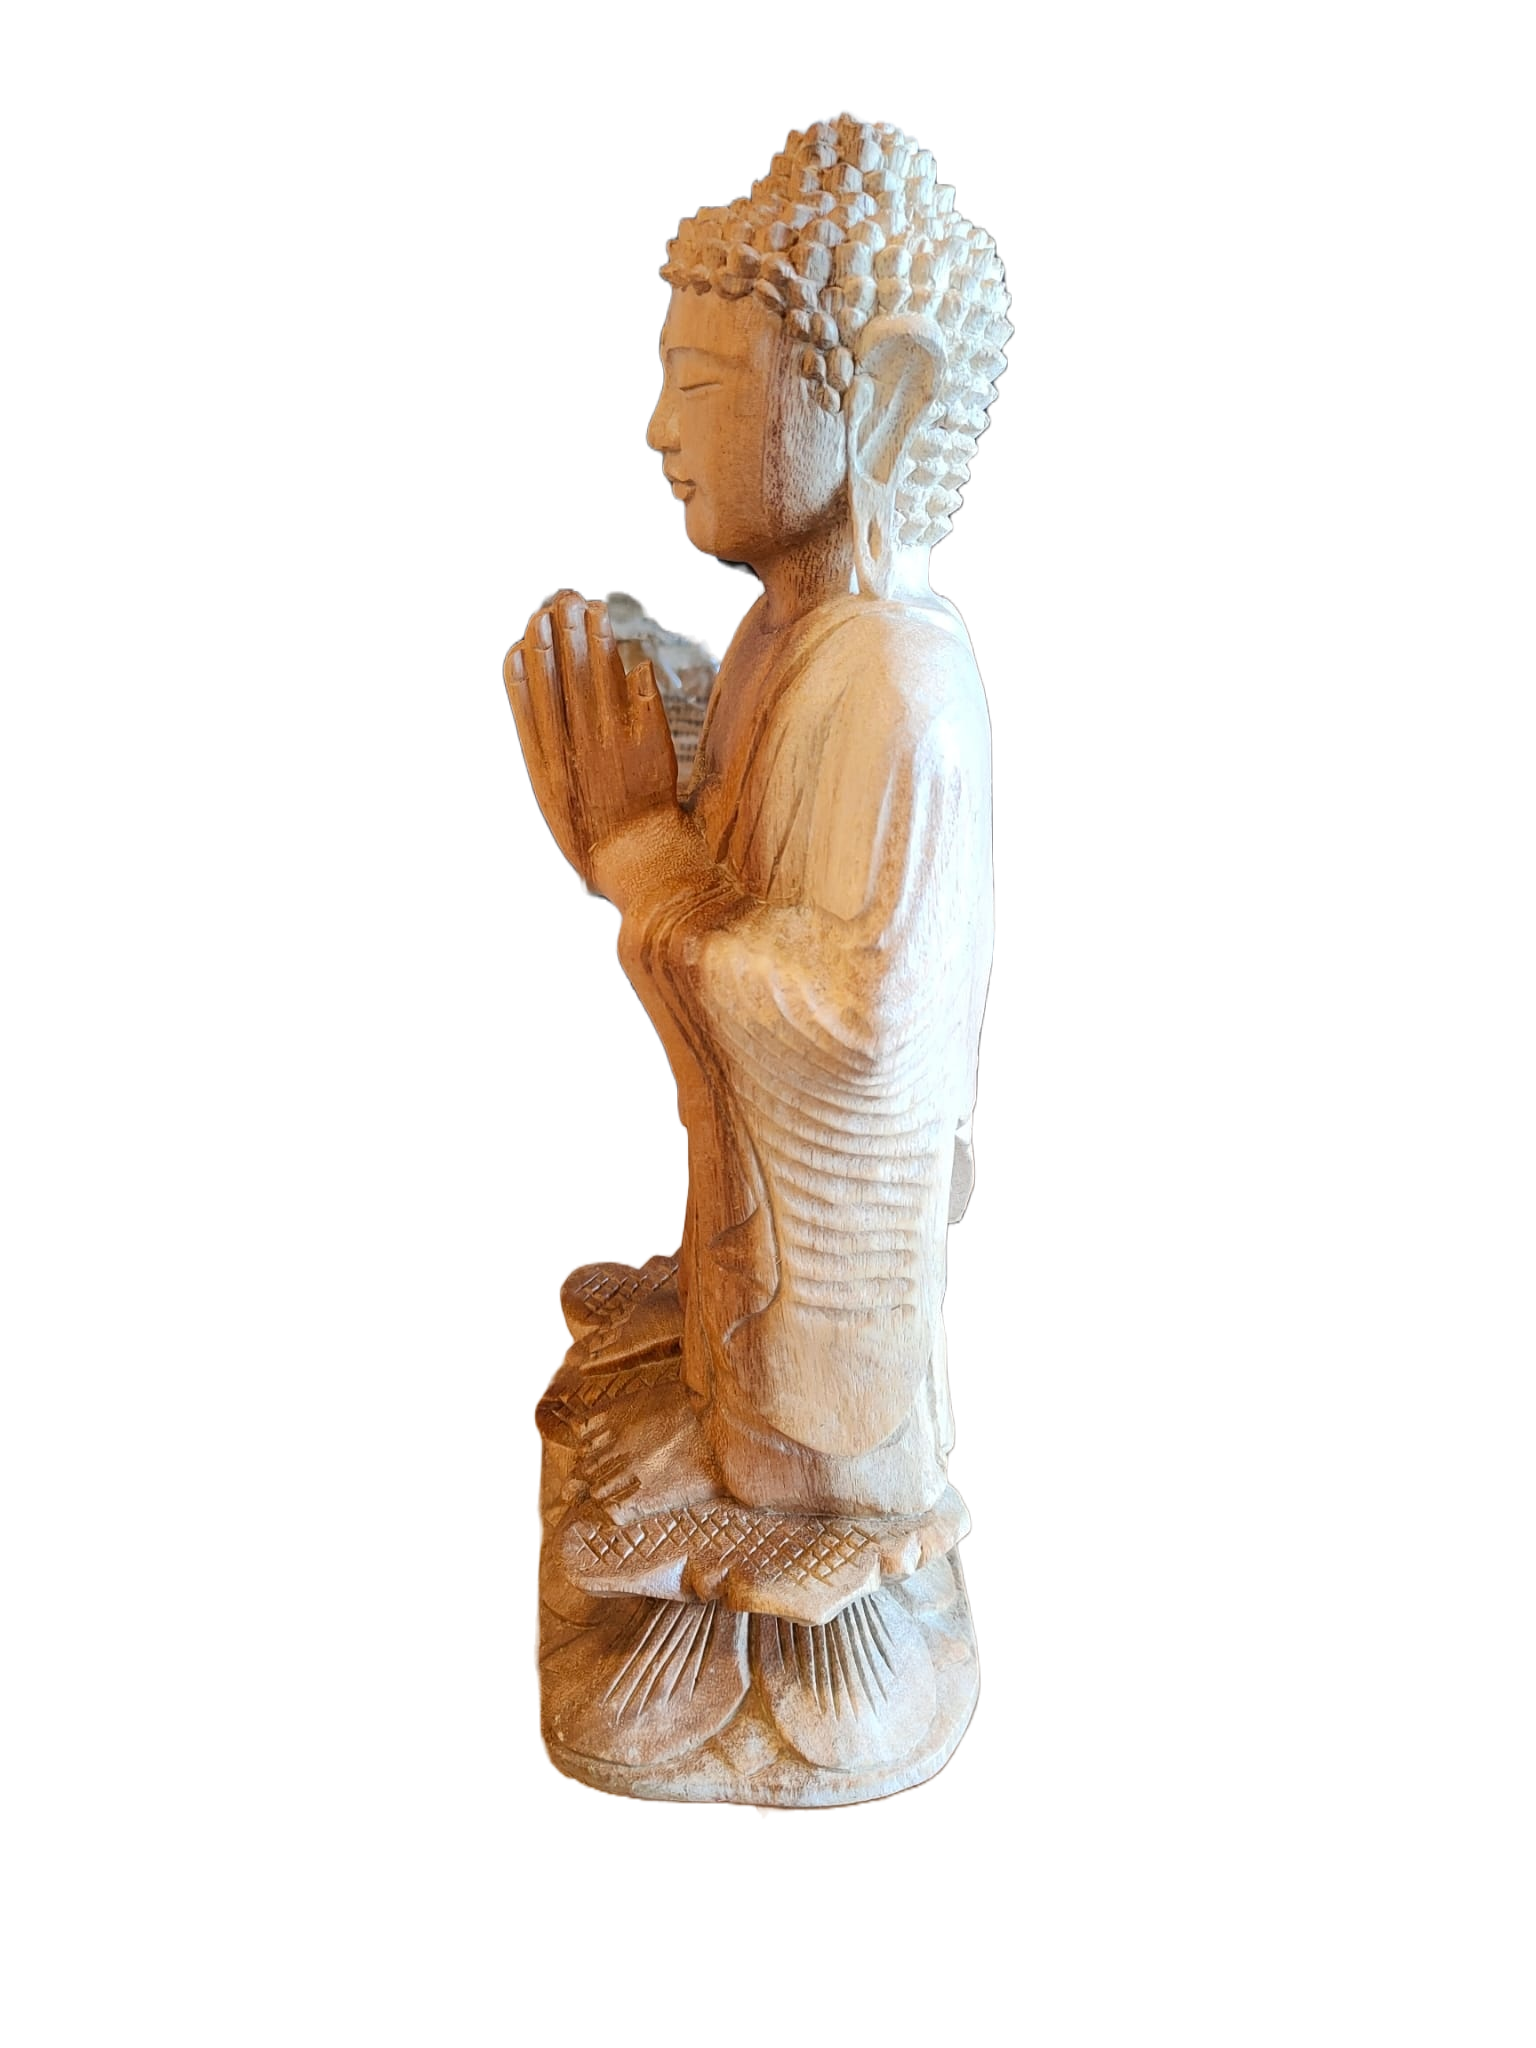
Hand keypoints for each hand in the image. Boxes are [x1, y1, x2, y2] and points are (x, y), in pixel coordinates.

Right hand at [504, 592, 678, 884]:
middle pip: (565, 681)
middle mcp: (575, 750)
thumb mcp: (553, 794)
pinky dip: (633, 677)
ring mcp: (611, 747)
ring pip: (600, 684)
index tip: (533, 630)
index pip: (534, 700)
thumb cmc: (593, 833)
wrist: (636, 861)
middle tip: (563, 598)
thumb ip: (544, 744)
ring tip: (596, 609)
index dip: (534, 662)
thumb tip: (535, 684)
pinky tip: (632, 652)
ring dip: (596, 643)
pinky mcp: (648, 749)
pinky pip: (640, 703)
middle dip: (563, 636)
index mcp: (546, 764)